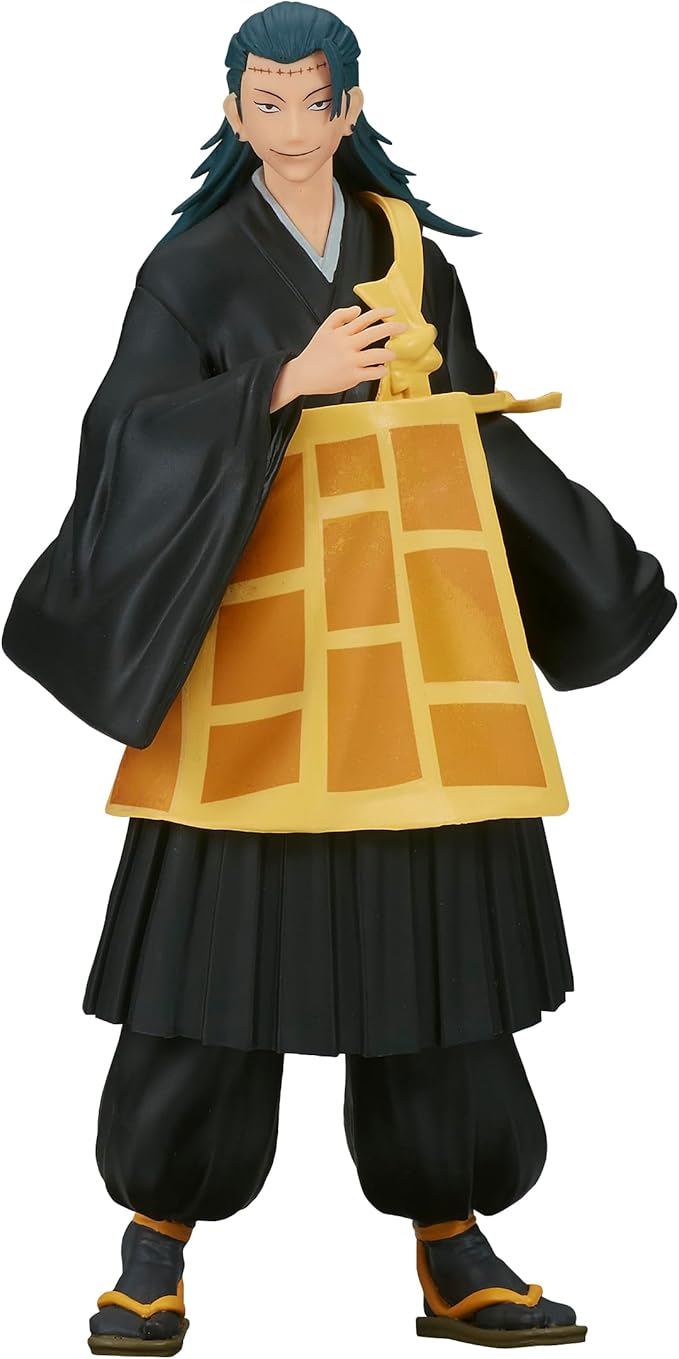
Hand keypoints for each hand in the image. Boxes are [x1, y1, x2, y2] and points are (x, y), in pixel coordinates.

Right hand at [270, 307, 406, 409]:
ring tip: (392, 354)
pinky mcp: (352, 376)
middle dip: (392, 328)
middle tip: (403, 328)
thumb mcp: (324, 329)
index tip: (392, 311)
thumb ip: (340, 316)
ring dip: (389, 353)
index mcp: (341, 333)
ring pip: (377, 355)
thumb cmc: (315, 353)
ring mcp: (350, 362)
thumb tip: (358, 310)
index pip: (364, 318)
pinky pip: (372, 373)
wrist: (303, 374)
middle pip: (374, 333)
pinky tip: (382, 369)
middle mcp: (347, 345)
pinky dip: (381, 371)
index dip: (381, 313)